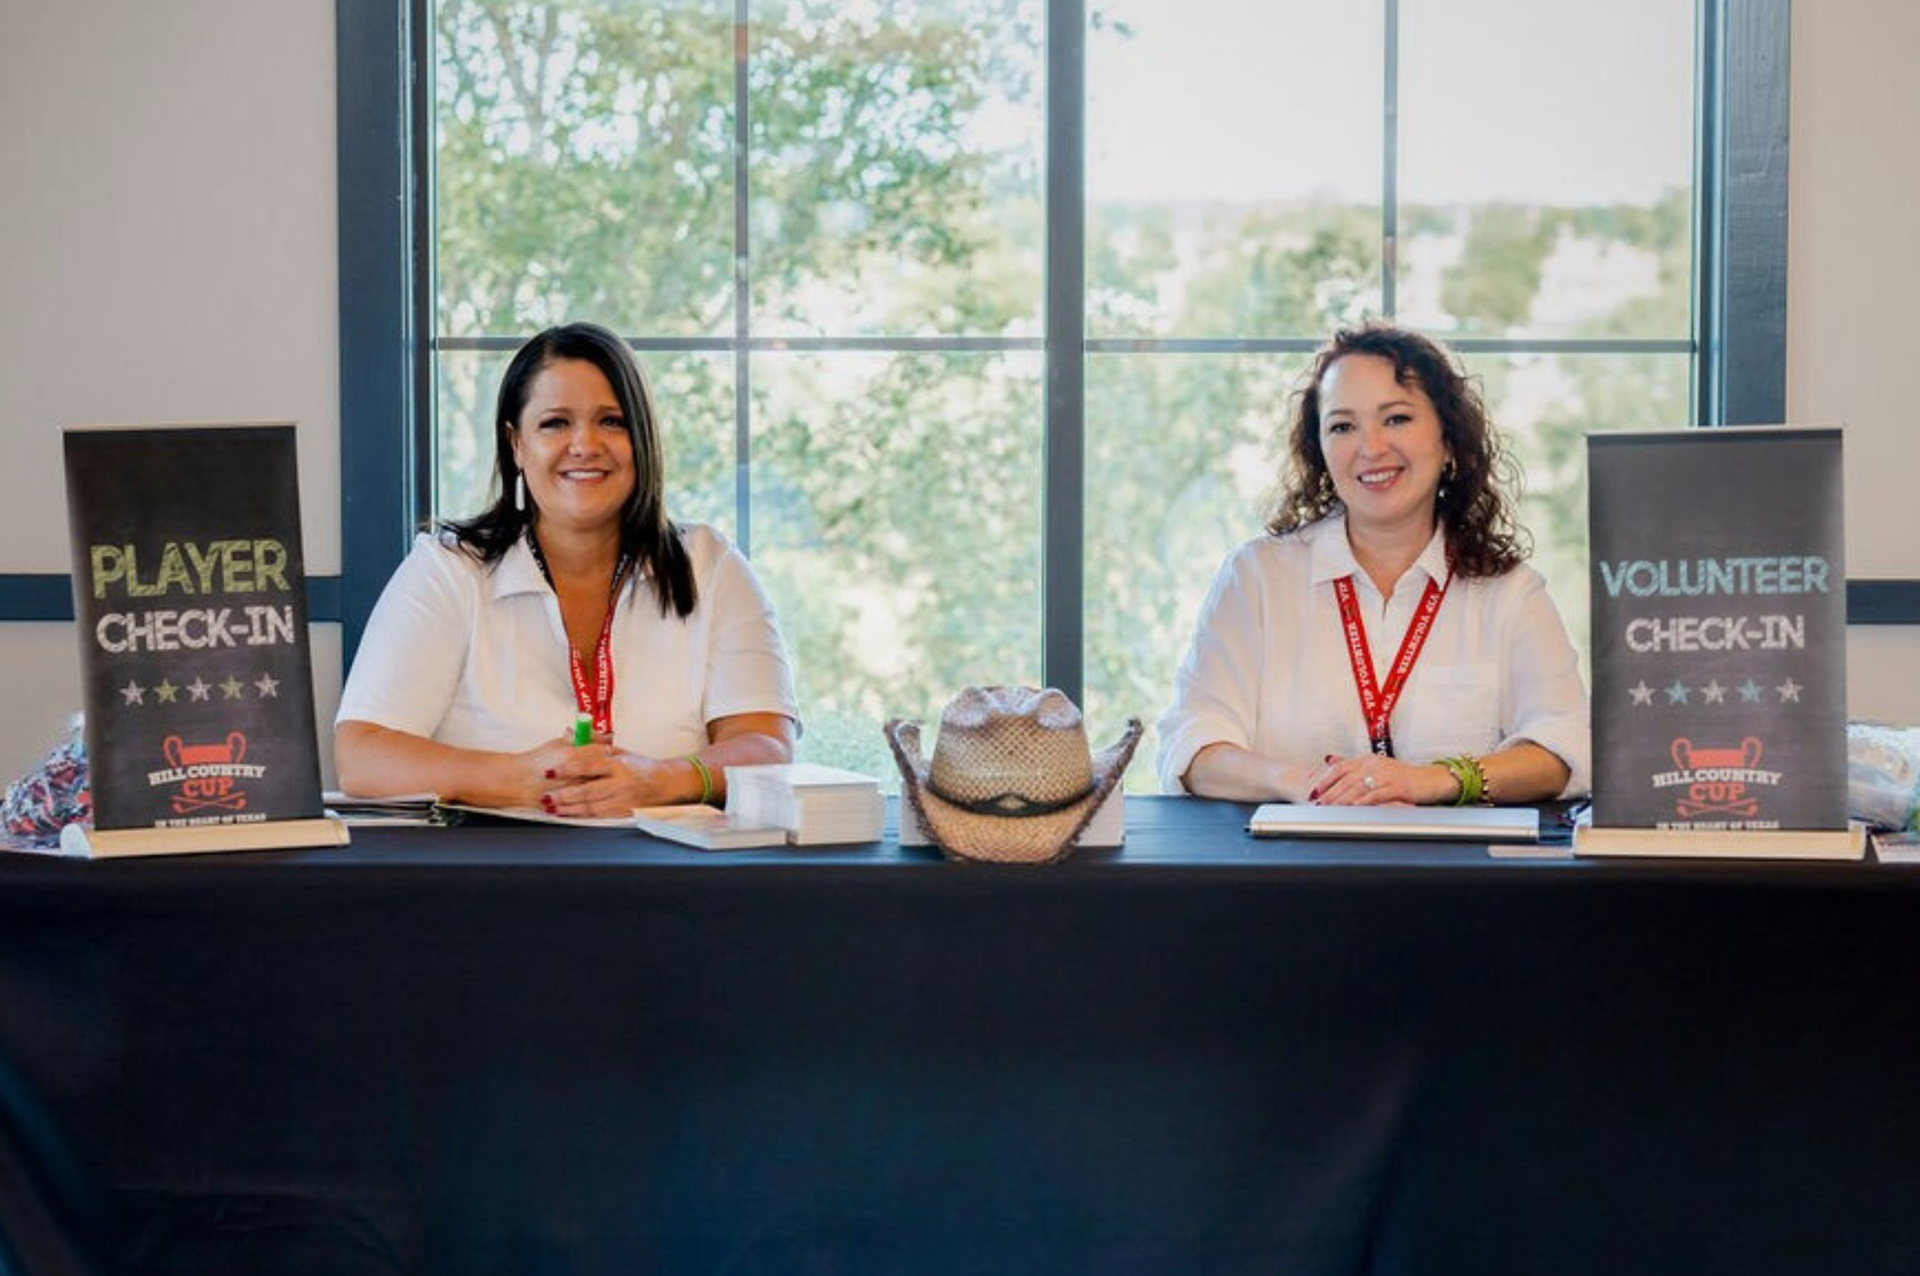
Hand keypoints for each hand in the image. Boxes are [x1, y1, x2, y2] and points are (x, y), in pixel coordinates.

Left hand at [540, 743, 679, 817]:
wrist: (665, 783)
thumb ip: (594, 745)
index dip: (568, 769)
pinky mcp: (624, 812)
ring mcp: (622, 800)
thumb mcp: (620, 751)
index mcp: (618, 764)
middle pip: (588, 791)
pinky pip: (599, 816)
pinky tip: (568, 814)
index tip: (551, 771)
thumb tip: (569, 732)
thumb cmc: (640, 765)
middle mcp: (620, 783)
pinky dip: (581, 816)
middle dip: (564, 795)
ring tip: (551, 808)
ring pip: (591, 807)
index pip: (589, 766)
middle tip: (546, 795)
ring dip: (569, 808)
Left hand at [1309, 753, 1454, 806]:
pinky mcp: (1397, 786)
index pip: (1340, 768)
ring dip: (1342, 799)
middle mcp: (1374, 764)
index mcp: (1367, 759)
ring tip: (1330, 809)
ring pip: (1358, 787)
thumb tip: (1329, 760)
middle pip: (1346, 779)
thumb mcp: (1377, 768)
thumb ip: (1354, 765)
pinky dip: (1364, 801)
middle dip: (1330, 793)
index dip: (1325, 779)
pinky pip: (1377, 794)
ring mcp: (1386, 774)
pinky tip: (1354, 808)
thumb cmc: (1403, 777)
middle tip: (1317, 805)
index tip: (1312, 792)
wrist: (1431, 780)